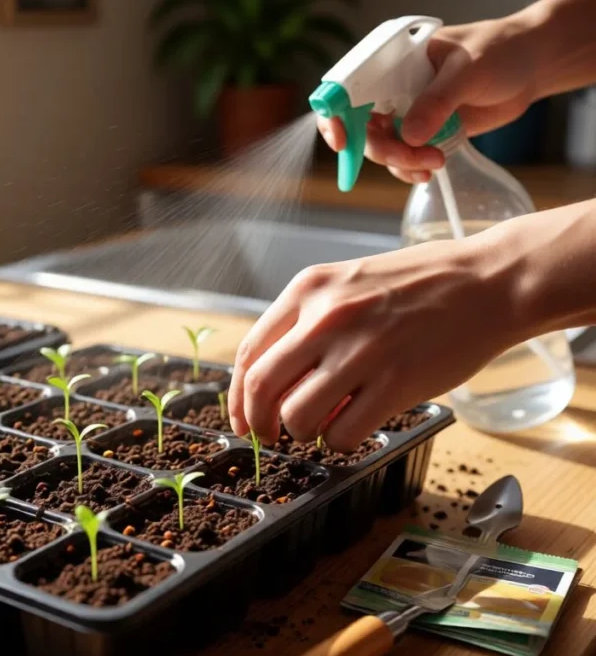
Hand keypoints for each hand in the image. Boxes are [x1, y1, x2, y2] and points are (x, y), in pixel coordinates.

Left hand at [227, 236, 524, 450]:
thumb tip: (273, 383)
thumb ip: (307, 325)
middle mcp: (325, 318)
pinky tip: (353, 428)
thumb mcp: (347, 284)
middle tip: (271, 437)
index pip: (247, 353)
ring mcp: (359, 351)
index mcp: (307, 289)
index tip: (244, 418)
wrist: (486, 282)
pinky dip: (339, 442)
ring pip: (296, 417)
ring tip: (323, 426)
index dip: (237, 397)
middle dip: (259, 424)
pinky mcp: (395, 382)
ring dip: (302, 434)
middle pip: (260, 388)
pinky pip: (342, 433)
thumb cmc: (417, 285)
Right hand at [318, 15, 539, 182]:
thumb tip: (410, 136)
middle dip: (381, 149)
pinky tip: (430, 169)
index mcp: (392, 62)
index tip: (344, 142)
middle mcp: (392, 87)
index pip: (347, 87)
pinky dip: (410, 167)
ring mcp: (406, 110)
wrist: (531, 66)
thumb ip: (438, 101)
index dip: (335, 115)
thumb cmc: (500, 51)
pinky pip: (402, 156)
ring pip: (381, 146)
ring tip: (433, 163)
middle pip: (361, 126)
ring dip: (400, 162)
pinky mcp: (422, 131)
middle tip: (413, 157)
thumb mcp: (469, 70)